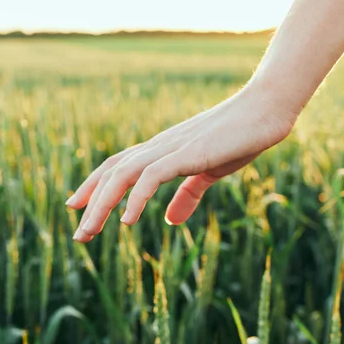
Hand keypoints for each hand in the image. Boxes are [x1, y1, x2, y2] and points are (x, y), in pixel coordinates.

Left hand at [66, 84, 297, 242]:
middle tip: (78, 235)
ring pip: (123, 174)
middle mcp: (158, 147)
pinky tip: (127, 220)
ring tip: (89, 232)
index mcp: (161, 151)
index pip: (117, 167)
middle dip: (91, 202)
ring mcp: (171, 148)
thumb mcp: (209, 173)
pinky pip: (153, 176)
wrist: (267, 109)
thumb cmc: (239, 137)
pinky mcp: (189, 153)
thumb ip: (188, 195)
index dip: (94, 186)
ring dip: (103, 203)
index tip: (76, 207)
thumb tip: (170, 221)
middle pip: (112, 172)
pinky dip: (136, 197)